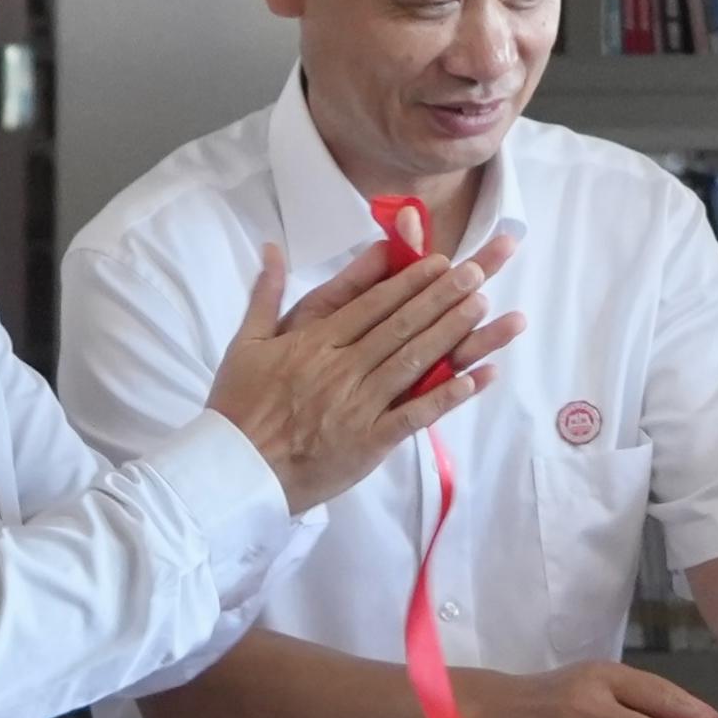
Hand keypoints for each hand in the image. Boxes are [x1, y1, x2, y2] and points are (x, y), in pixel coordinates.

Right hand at [204, 229, 525, 509]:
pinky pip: (413, 416)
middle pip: (399, 325)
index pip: (371, 304)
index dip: (409, 280)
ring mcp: (358, 405)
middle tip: (476, 271)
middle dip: (441, 296)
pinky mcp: (368, 442)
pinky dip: (445, 397)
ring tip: (483, 307)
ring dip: (451, 333)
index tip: (440, 260)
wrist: (234, 470)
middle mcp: (341, 367)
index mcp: (315, 341)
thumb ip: (266, 293)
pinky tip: (476, 379)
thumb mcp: (245, 343)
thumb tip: (272, 247)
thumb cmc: (238, 406)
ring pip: (412, 361)